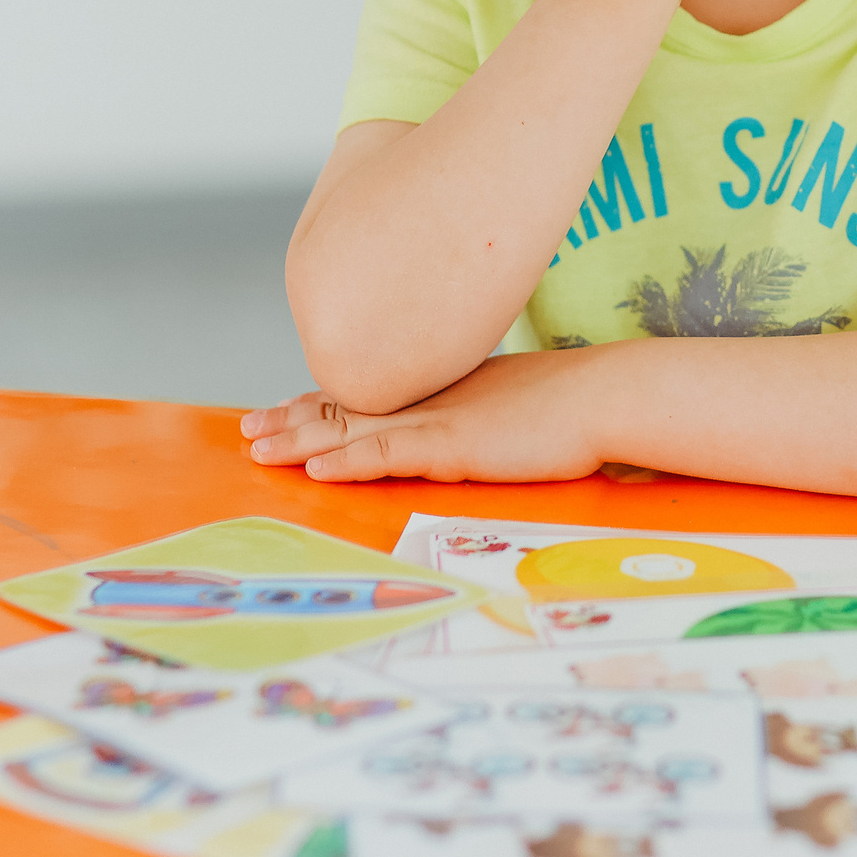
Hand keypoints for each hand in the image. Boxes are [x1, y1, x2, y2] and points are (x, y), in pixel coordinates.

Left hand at [240, 350, 607, 483]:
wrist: (608, 393)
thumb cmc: (578, 403)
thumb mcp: (518, 402)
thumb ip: (487, 411)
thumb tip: (482, 425)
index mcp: (444, 387)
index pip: (370, 392)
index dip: (323, 400)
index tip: (286, 406)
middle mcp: (430, 396)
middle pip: (347, 404)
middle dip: (294, 417)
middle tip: (249, 427)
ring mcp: (438, 418)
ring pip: (352, 427)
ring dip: (300, 440)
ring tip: (258, 448)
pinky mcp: (452, 445)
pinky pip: (386, 453)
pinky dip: (345, 461)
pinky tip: (314, 469)